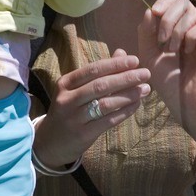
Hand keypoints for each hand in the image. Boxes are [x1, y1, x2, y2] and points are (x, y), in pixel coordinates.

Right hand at [32, 49, 150, 168]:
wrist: (49, 143)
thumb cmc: (68, 111)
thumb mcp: (76, 90)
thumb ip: (99, 72)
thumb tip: (121, 53)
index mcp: (65, 83)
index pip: (93, 70)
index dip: (115, 64)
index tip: (135, 60)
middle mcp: (67, 99)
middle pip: (100, 85)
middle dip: (126, 78)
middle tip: (146, 73)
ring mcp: (74, 118)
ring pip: (106, 103)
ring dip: (128, 95)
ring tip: (145, 89)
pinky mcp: (83, 134)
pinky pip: (108, 120)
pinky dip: (125, 111)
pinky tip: (137, 104)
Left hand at [138, 0, 195, 130]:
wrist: (183, 101)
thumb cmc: (167, 80)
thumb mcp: (149, 54)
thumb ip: (146, 32)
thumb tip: (150, 10)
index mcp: (176, 25)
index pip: (174, 0)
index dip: (164, 1)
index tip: (154, 13)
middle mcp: (191, 26)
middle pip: (184, 1)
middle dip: (168, 17)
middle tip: (162, 38)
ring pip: (194, 13)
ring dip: (178, 30)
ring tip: (172, 50)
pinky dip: (191, 36)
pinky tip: (187, 51)